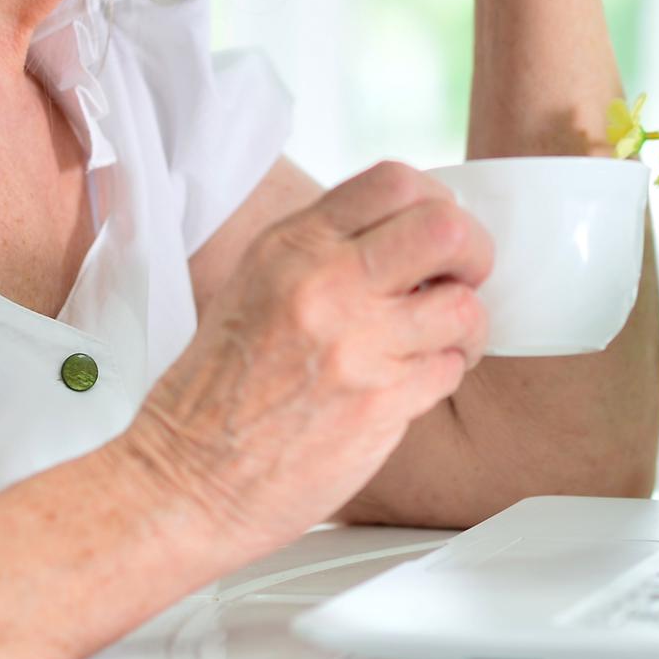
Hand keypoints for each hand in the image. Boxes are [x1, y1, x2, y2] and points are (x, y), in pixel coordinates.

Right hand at [121, 161, 493, 557]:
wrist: (186, 478)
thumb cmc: (216, 391)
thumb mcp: (255, 286)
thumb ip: (324, 252)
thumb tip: (403, 236)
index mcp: (292, 246)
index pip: (394, 181)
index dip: (435, 203)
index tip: (435, 237)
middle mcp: (324, 284)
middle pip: (445, 228)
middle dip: (473, 252)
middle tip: (461, 280)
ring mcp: (354, 345)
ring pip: (463, 306)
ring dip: (466, 326)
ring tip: (442, 342)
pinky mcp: (377, 404)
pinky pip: (449, 370)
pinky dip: (444, 374)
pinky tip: (413, 383)